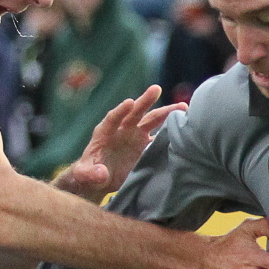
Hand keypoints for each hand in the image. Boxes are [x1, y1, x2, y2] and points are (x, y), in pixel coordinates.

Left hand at [62, 85, 182, 200]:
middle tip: (155, 89)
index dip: (121, 110)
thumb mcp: (84, 175)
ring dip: (165, 113)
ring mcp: (135, 136)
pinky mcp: (144, 145)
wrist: (99, 179)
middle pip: (134, 113)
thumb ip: (89, 173)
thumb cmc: (88, 174)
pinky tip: (184, 128)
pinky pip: (159, 137)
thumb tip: (101, 173)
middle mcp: (122, 129)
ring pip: (151, 121)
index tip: (130, 103)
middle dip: (145, 101)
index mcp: (105, 132)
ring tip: (183, 108)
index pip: (112, 118)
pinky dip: (169, 133)